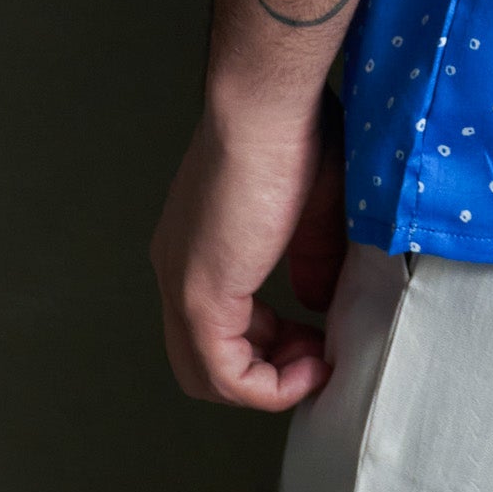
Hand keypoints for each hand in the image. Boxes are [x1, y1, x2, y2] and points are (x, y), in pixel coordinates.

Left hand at [151, 89, 334, 409]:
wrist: (268, 104)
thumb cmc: (294, 132)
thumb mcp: (312, 210)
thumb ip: (311, 262)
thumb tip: (316, 303)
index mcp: (198, 245)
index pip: (217, 322)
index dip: (267, 344)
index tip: (313, 335)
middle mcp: (176, 269)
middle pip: (204, 358)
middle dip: (266, 369)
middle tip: (316, 355)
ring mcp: (181, 285)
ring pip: (204, 375)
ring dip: (265, 384)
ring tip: (316, 365)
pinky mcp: (198, 296)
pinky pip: (224, 375)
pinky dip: (267, 387)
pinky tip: (308, 370)